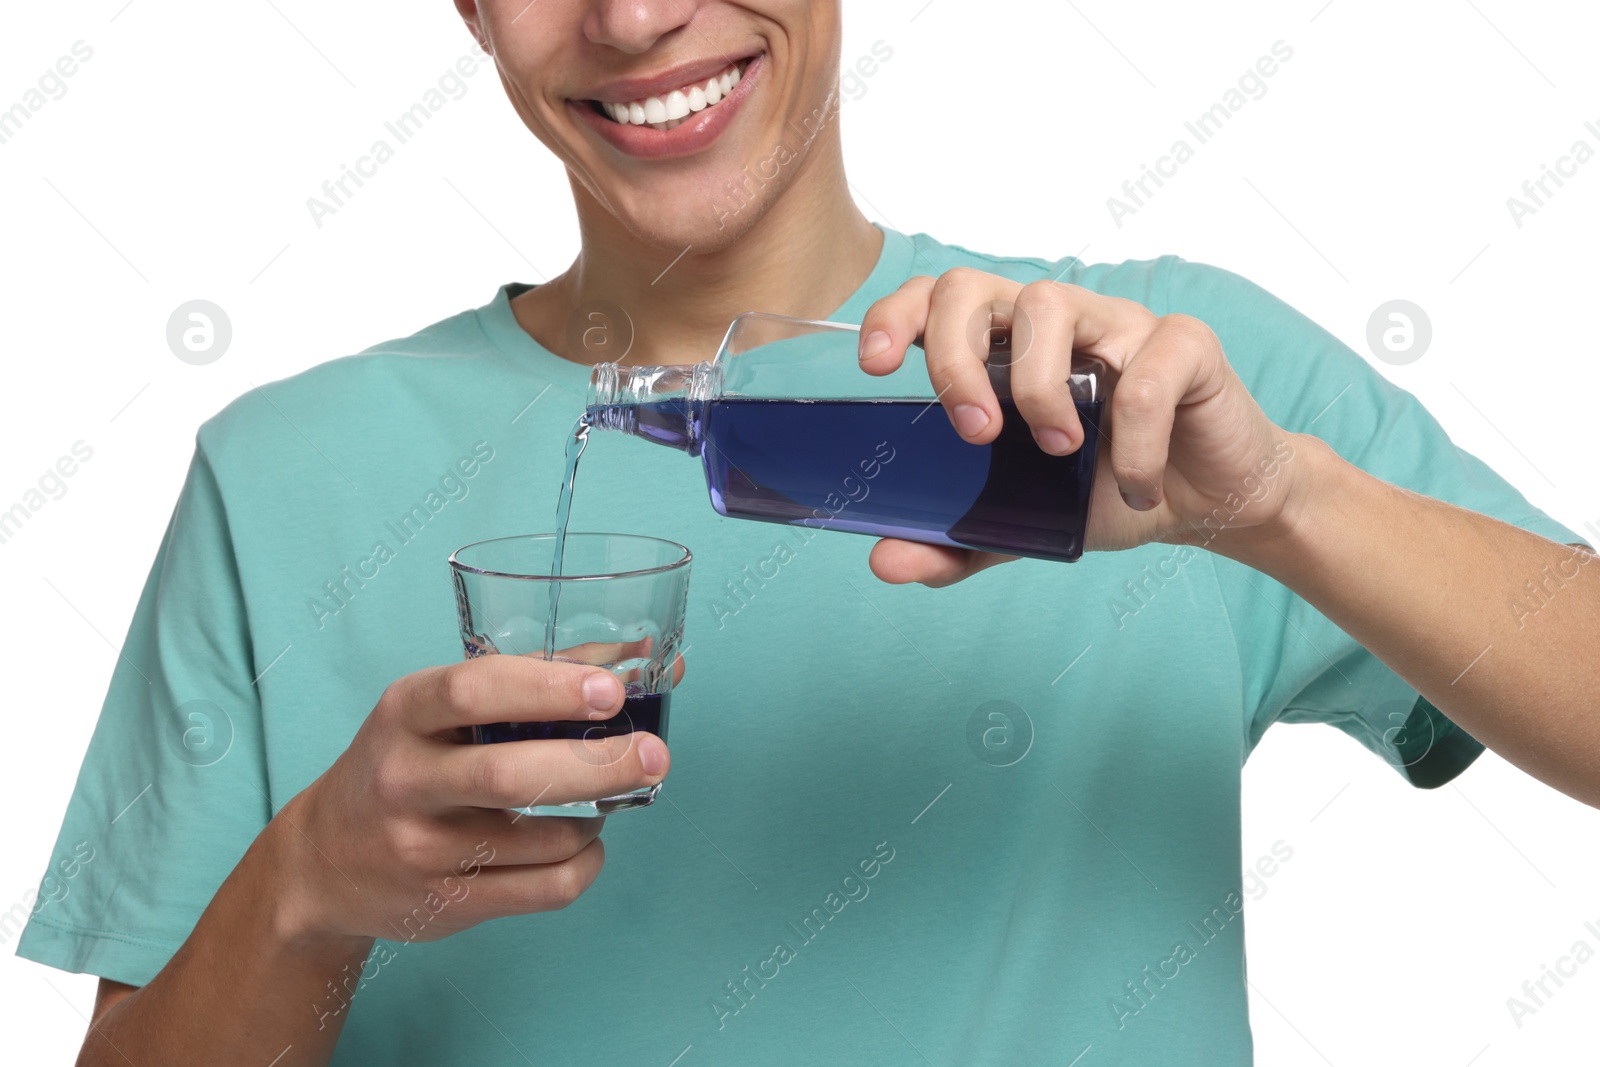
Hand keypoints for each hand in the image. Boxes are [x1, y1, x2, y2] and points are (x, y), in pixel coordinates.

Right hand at [268, 653, 678, 943]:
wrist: (323, 860)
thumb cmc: (410, 760)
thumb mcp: (444, 708)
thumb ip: (540, 676)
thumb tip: (647, 655)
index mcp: (404, 713)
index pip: (472, 692)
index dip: (548, 689)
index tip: (611, 691)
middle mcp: (405, 780)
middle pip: (509, 776)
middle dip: (596, 765)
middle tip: (655, 754)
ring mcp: (421, 849)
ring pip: (541, 840)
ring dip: (596, 817)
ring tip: (610, 798)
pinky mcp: (445, 904)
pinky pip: (544, 889)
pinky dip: (585, 864)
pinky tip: (587, 843)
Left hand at [857, 269, 1303, 585]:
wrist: (1206, 503)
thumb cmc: (1108, 490)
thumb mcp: (1022, 524)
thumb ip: (955, 541)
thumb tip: (884, 562)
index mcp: (1003, 348)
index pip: (936, 298)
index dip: (897, 316)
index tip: (875, 367)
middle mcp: (1053, 322)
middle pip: (974, 288)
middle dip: (954, 359)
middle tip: (975, 434)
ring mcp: (1116, 324)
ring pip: (1050, 305)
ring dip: (1038, 387)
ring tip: (1062, 452)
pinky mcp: (1184, 345)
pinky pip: (1148, 371)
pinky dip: (1135, 439)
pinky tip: (1136, 486)